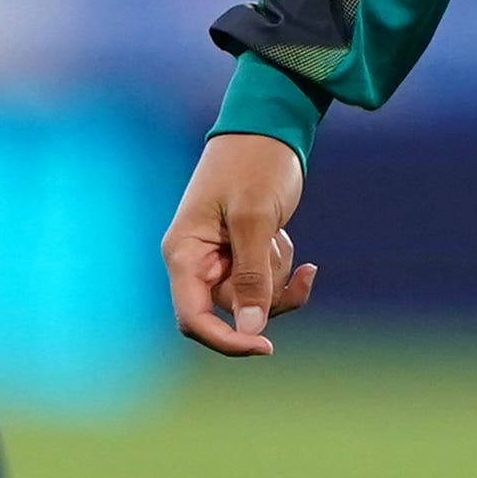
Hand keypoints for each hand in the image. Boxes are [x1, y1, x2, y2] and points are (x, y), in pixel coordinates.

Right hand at [163, 130, 316, 355]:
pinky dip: (283, 270)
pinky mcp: (242, 254)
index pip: (194, 319)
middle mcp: (197, 262)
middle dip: (266, 292)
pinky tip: (292, 243)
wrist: (267, 130)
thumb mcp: (255, 219)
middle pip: (232, 310)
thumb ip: (253, 276)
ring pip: (254, 300)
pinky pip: (265, 283)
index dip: (226, 340)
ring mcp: (220, 259)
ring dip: (277, 276)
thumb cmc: (253, 165)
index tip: (266, 346)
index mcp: (184, 254)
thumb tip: (252, 329)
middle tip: (282, 251)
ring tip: (279, 233)